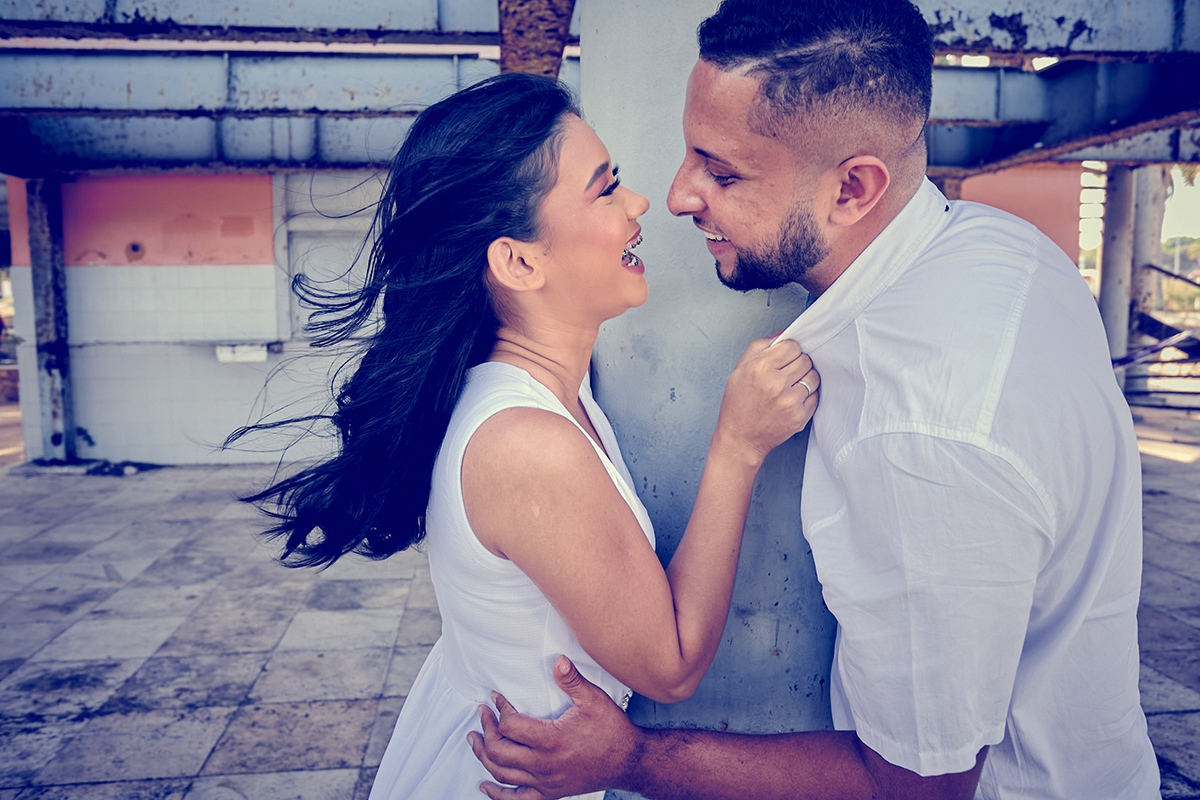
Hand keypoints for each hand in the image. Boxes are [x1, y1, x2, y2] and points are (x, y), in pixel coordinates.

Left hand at [468, 656, 639, 799]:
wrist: (628, 761)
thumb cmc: (612, 730)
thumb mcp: (593, 700)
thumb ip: (572, 680)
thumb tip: (558, 660)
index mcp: (550, 740)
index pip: (509, 725)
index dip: (499, 709)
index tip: (496, 698)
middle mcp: (543, 764)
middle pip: (498, 750)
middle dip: (485, 729)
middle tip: (483, 713)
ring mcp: (545, 782)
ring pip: (501, 773)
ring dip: (483, 755)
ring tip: (474, 739)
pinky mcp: (550, 793)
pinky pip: (516, 799)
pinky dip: (497, 794)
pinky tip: (485, 785)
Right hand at [714, 338, 818, 465]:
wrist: (740, 438)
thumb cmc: (738, 405)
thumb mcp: (739, 370)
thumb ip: (760, 347)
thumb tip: (781, 335)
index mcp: (760, 368)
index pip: (792, 346)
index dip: (789, 351)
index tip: (785, 358)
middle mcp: (776, 383)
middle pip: (805, 359)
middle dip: (797, 364)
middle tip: (787, 374)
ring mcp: (789, 401)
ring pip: (813, 377)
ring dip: (805, 379)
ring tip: (791, 386)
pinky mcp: (799, 416)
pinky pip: (815, 396)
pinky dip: (807, 396)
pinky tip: (793, 400)